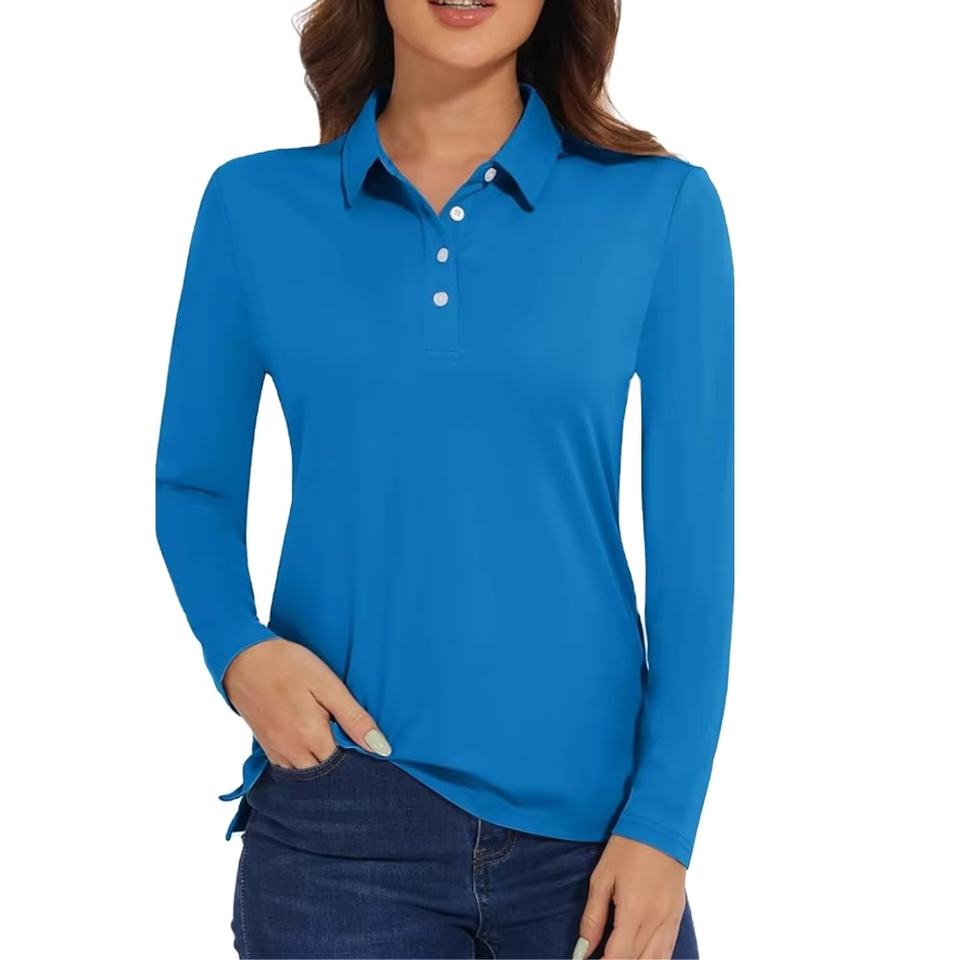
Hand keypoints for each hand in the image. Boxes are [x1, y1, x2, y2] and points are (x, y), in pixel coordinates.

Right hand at [222, 637, 391, 767]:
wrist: (243, 658)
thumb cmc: (288, 666)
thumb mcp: (328, 685)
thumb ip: (354, 719)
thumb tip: (381, 748)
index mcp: (312, 738)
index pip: (345, 767)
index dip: (360, 759)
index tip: (368, 746)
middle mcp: (292, 753)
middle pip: (325, 774)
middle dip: (341, 765)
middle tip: (353, 742)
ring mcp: (276, 751)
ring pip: (306, 773)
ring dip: (322, 764)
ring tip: (334, 740)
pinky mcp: (266, 746)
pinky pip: (289, 766)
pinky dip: (304, 760)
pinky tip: (312, 742)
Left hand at [575, 835, 685, 959]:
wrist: (661, 826)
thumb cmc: (628, 847)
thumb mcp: (602, 878)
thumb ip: (592, 918)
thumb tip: (583, 948)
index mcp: (634, 912)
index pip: (617, 958)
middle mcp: (655, 922)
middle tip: (599, 957)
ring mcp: (670, 921)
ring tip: (615, 956)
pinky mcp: (677, 917)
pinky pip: (667, 951)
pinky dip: (652, 959)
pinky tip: (639, 956)